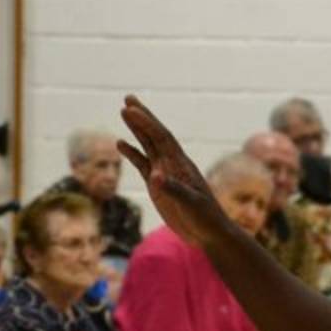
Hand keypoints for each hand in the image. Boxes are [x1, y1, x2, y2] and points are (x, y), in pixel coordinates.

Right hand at [118, 95, 231, 247]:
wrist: (209, 233)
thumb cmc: (205, 218)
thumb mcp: (190, 204)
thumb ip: (173, 189)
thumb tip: (154, 176)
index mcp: (181, 164)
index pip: (161, 138)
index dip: (147, 122)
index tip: (131, 109)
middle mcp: (172, 164)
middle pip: (154, 134)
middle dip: (142, 116)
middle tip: (128, 97)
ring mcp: (165, 173)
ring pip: (148, 145)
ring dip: (136, 129)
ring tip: (124, 111)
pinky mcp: (158, 185)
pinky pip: (142, 164)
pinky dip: (132, 153)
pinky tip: (121, 144)